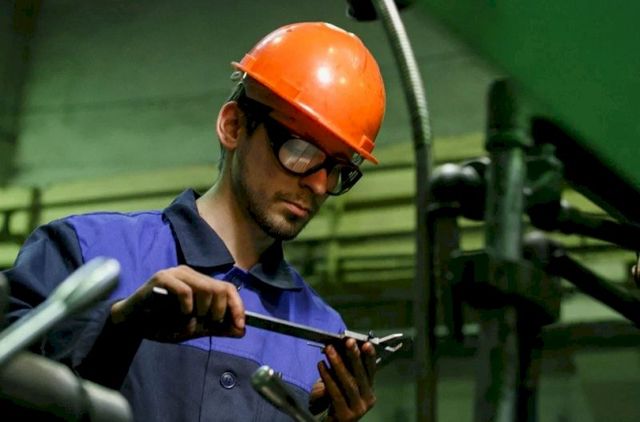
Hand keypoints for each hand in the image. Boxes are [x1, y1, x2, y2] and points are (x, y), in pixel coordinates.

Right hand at [110, 265, 244, 341]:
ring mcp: (175, 273)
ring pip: (204, 288)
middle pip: (219, 288)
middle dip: (218, 312)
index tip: (240, 325)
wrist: (132, 325)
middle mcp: (190, 274)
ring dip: (201, 311)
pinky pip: (184, 291)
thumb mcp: (194, 328)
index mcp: (199, 282)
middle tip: (206, 323)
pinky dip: (186, 307)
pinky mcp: (161, 278)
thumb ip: (216, 328)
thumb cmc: (161, 324)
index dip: (237, 307)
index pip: (228, 288)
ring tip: (188, 320)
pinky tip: (180, 315)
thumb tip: (241, 330)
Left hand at [309, 338, 376, 420]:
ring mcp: (358, 409)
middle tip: (347, 341)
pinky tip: (321, 365)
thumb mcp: (343, 385)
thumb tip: (341, 347)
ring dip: (338, 364)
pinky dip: (327, 377)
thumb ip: (346, 371)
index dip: (369, 357)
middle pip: (361, 375)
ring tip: (330, 350)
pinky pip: (335, 393)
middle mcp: (368, 400)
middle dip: (354, 356)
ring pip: (349, 383)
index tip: (366, 343)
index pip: (371, 371)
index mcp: (370, 391)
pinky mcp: (345, 415)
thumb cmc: (336, 401)